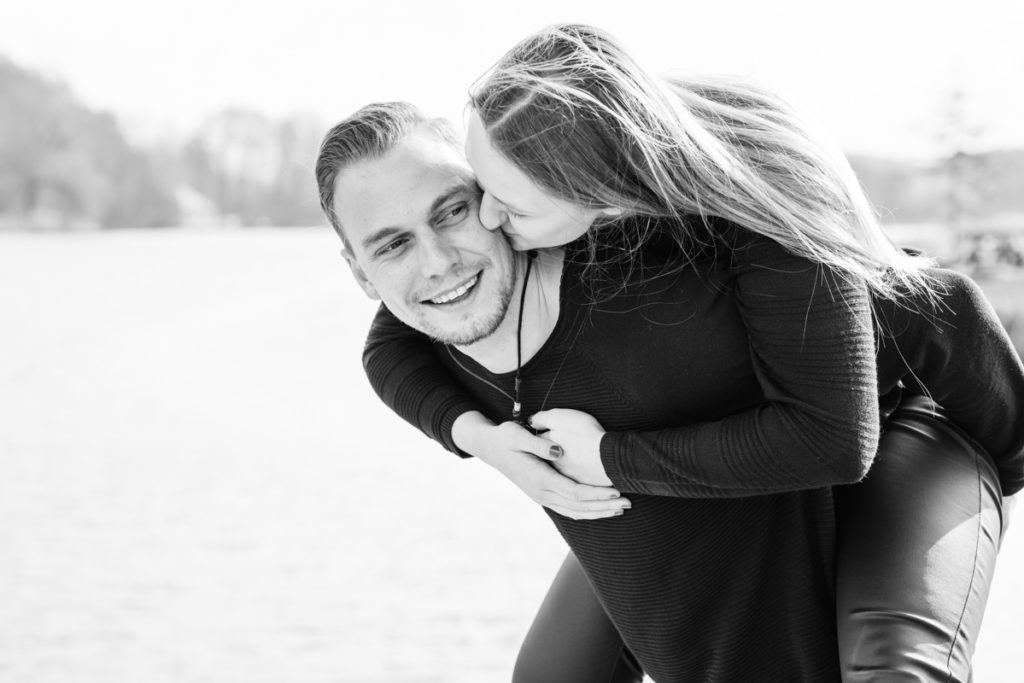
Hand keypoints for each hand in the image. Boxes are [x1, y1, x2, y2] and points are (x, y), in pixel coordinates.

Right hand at [453, 413, 628, 519]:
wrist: (489, 448)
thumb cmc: (504, 438)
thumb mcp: (517, 434)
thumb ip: (538, 442)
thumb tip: (558, 450)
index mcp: (539, 478)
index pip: (575, 492)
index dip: (597, 493)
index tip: (617, 490)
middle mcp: (541, 492)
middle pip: (579, 506)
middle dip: (605, 506)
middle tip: (629, 503)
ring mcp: (542, 497)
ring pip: (575, 512)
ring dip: (598, 512)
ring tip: (621, 510)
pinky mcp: (543, 496)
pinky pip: (568, 510)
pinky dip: (586, 512)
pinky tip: (600, 510)